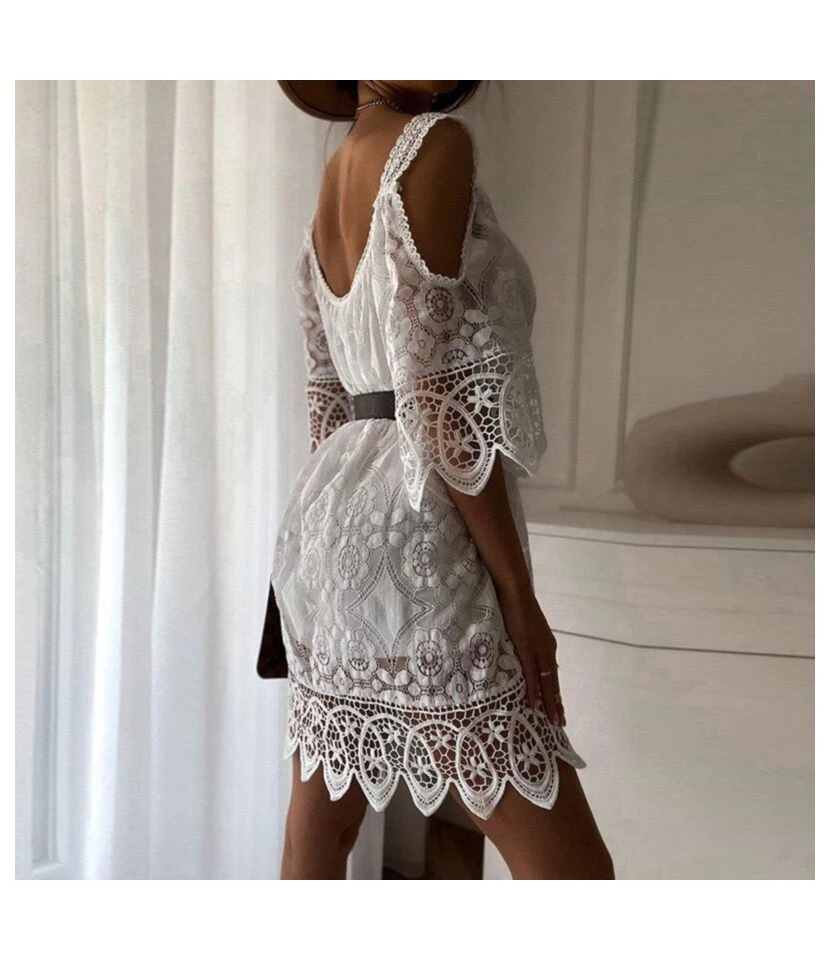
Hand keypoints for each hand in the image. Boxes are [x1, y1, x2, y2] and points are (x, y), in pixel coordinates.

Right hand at [497, 589, 565, 725]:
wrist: (515, 590)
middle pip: (554, 682)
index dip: (554, 691)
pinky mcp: (528, 649)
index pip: (553, 673)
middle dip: (557, 703)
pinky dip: (534, 691)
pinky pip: (532, 675)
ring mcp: (539, 650)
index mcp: (547, 645)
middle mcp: (548, 650)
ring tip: (553, 721)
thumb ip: (525, 640)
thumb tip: (521, 649)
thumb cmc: (516, 604)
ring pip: (547, 683)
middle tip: (560, 722)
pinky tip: (535, 705)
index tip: (557, 706)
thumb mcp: (524, 626)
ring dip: (550, 703)